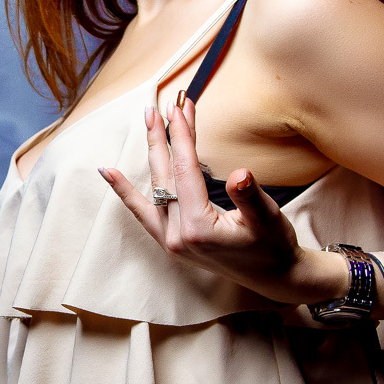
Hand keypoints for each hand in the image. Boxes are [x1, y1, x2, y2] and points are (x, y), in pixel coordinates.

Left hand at [98, 94, 341, 306]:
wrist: (274, 276)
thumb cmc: (273, 246)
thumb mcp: (267, 218)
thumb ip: (250, 197)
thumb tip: (240, 174)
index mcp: (198, 229)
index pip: (184, 172)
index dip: (181, 137)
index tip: (179, 108)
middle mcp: (177, 236)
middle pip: (165, 175)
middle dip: (161, 138)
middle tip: (159, 106)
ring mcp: (170, 241)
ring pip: (156, 187)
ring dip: (154, 153)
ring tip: (149, 121)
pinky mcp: (171, 242)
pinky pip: (143, 213)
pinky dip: (126, 192)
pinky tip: (109, 172)